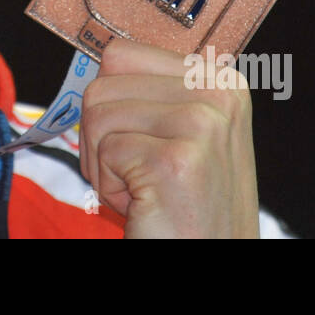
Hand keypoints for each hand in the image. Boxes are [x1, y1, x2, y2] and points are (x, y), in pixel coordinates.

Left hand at [79, 39, 259, 237]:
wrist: (209, 259)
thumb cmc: (184, 203)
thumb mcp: (180, 131)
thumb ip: (151, 91)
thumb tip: (103, 57)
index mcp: (218, 78)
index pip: (119, 55)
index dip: (109, 103)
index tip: (137, 140)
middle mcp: (217, 92)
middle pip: (101, 84)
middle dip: (100, 136)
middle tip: (136, 172)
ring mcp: (200, 123)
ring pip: (96, 116)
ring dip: (104, 164)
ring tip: (144, 188)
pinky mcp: (176, 160)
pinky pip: (104, 153)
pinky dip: (111, 188)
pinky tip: (147, 204)